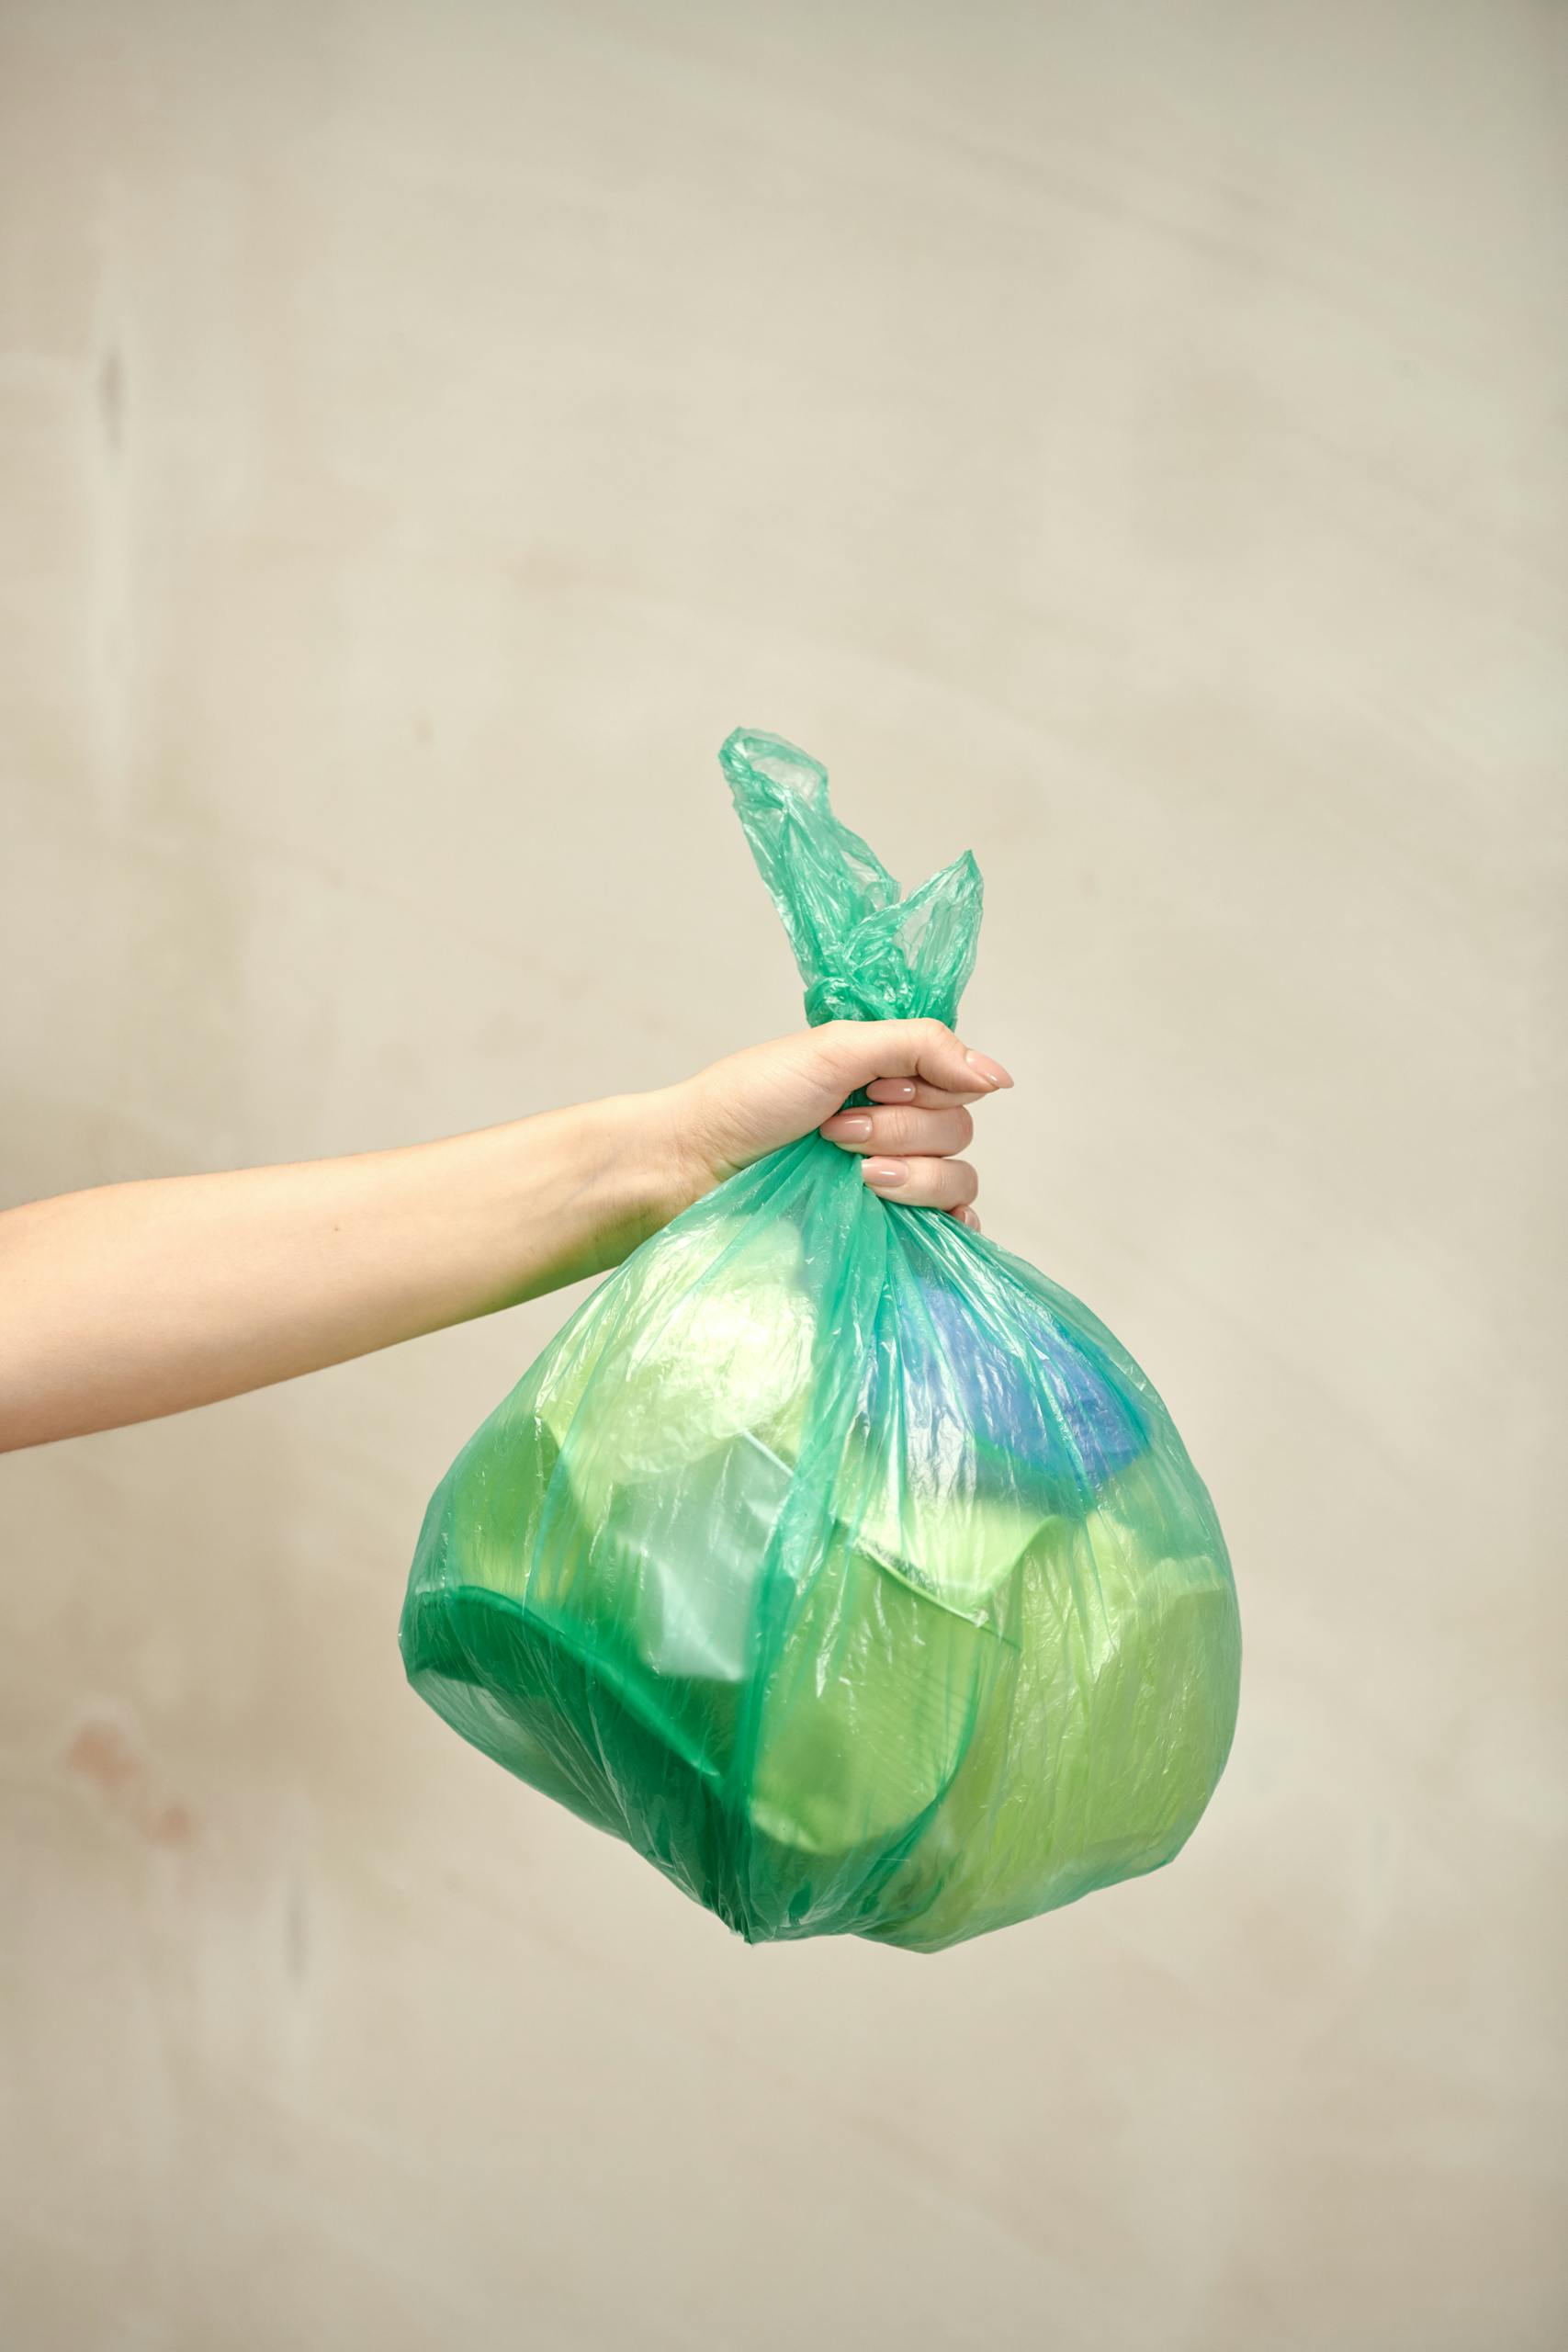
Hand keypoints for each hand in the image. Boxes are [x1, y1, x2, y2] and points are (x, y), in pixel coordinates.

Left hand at [666, 1018, 1013, 1229]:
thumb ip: (921, 1045)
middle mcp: (899, 1125)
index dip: (925, 1087)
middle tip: (836, 1132)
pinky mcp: (885, 1228)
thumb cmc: (750, 1099)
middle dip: (900, 1129)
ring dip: (909, 1175)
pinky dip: (945, 1225)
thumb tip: (1002, 1077)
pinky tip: (915, 1219)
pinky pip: (948, 1230)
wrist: (694, 1165)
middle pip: (959, 1131)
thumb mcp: (834, 1048)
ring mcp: (894, 1180)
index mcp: (891, 1076)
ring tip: (851, 1174)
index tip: (870, 1087)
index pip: (960, 1081)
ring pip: (957, 1180)